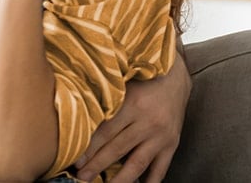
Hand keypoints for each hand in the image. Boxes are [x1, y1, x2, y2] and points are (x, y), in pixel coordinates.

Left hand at [76, 55, 191, 181]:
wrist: (174, 78)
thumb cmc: (142, 79)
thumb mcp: (122, 84)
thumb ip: (105, 101)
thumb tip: (78, 116)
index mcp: (132, 105)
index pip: (106, 131)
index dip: (90, 148)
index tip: (76, 160)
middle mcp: (148, 122)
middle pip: (118, 149)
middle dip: (98, 165)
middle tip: (83, 177)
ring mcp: (161, 136)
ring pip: (138, 163)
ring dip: (120, 178)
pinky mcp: (172, 144)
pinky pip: (160, 168)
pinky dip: (150, 180)